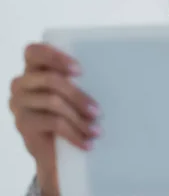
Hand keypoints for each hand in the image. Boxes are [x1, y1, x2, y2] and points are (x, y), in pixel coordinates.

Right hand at [9, 43, 99, 194]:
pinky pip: (52, 123)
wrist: (55, 150)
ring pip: (53, 102)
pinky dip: (74, 133)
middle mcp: (21, 82)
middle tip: (98, 111)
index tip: (80, 70)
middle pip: (50, 80)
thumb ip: (82, 80)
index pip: (35, 51)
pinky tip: (87, 142)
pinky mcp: (22, 123)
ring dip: (80, 118)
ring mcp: (19, 103)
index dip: (55, 57)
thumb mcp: (76, 92)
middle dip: (78, 95)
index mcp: (34, 67)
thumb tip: (115, 73)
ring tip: (97, 130)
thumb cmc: (72, 112)